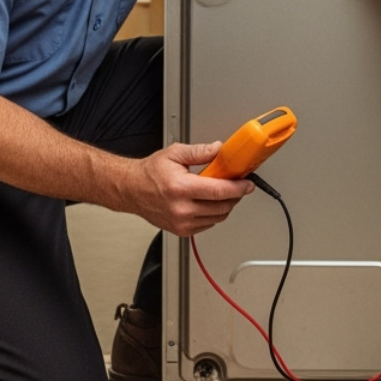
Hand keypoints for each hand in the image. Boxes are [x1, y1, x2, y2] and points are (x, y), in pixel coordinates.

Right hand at [121, 141, 255, 236]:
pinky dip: (214, 214)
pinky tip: (210, 203)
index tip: (248, 184)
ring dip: (226, 205)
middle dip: (235, 195)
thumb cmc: (150, 173)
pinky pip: (208, 224)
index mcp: (181, 188)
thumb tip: (218, 150)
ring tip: (223, 193)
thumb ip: (199, 152)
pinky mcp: (181, 230)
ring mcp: (181, 223)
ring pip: (218, 217)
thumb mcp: (174, 154)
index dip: (238, 188)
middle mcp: (181, 209)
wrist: (132, 190)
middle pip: (222, 206)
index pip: (219, 191)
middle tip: (238, 185)